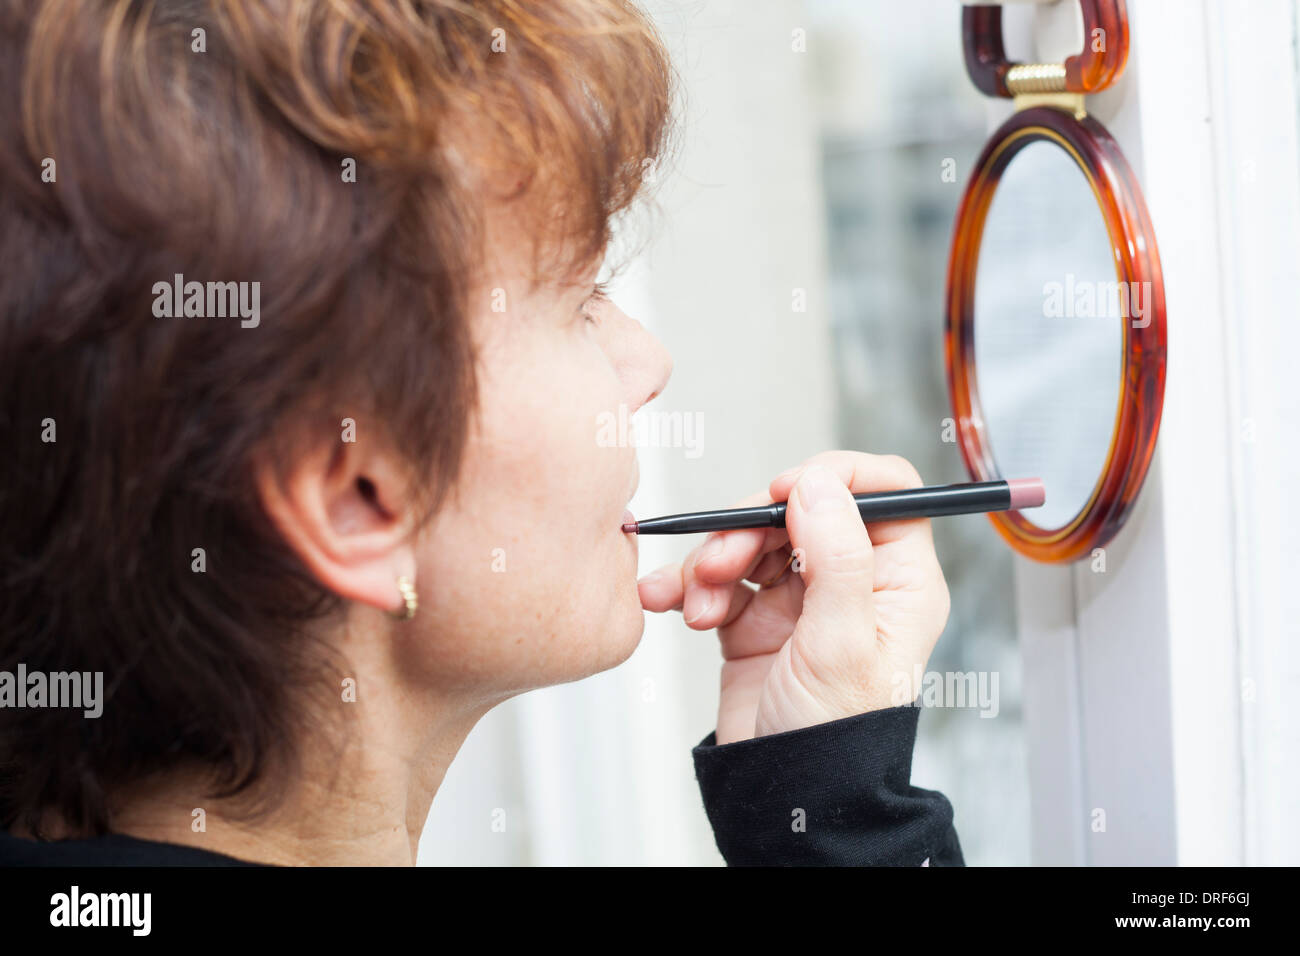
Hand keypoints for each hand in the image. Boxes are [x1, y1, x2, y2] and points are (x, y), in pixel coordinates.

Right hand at [637, 451, 950, 743]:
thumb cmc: (833, 735)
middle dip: (751, 527)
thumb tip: (817, 484)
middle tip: (722, 559)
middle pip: (802, 509)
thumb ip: (836, 555)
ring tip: (697, 601)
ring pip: (754, 540)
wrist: (784, 794)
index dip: (833, 478)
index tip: (785, 492)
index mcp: (898, 579)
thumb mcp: (841, 642)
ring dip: (714, 559)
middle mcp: (853, 581)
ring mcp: (801, 599)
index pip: (884, 489)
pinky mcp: (755, 619)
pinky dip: (689, 585)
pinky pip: (718, 579)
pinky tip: (670, 602)